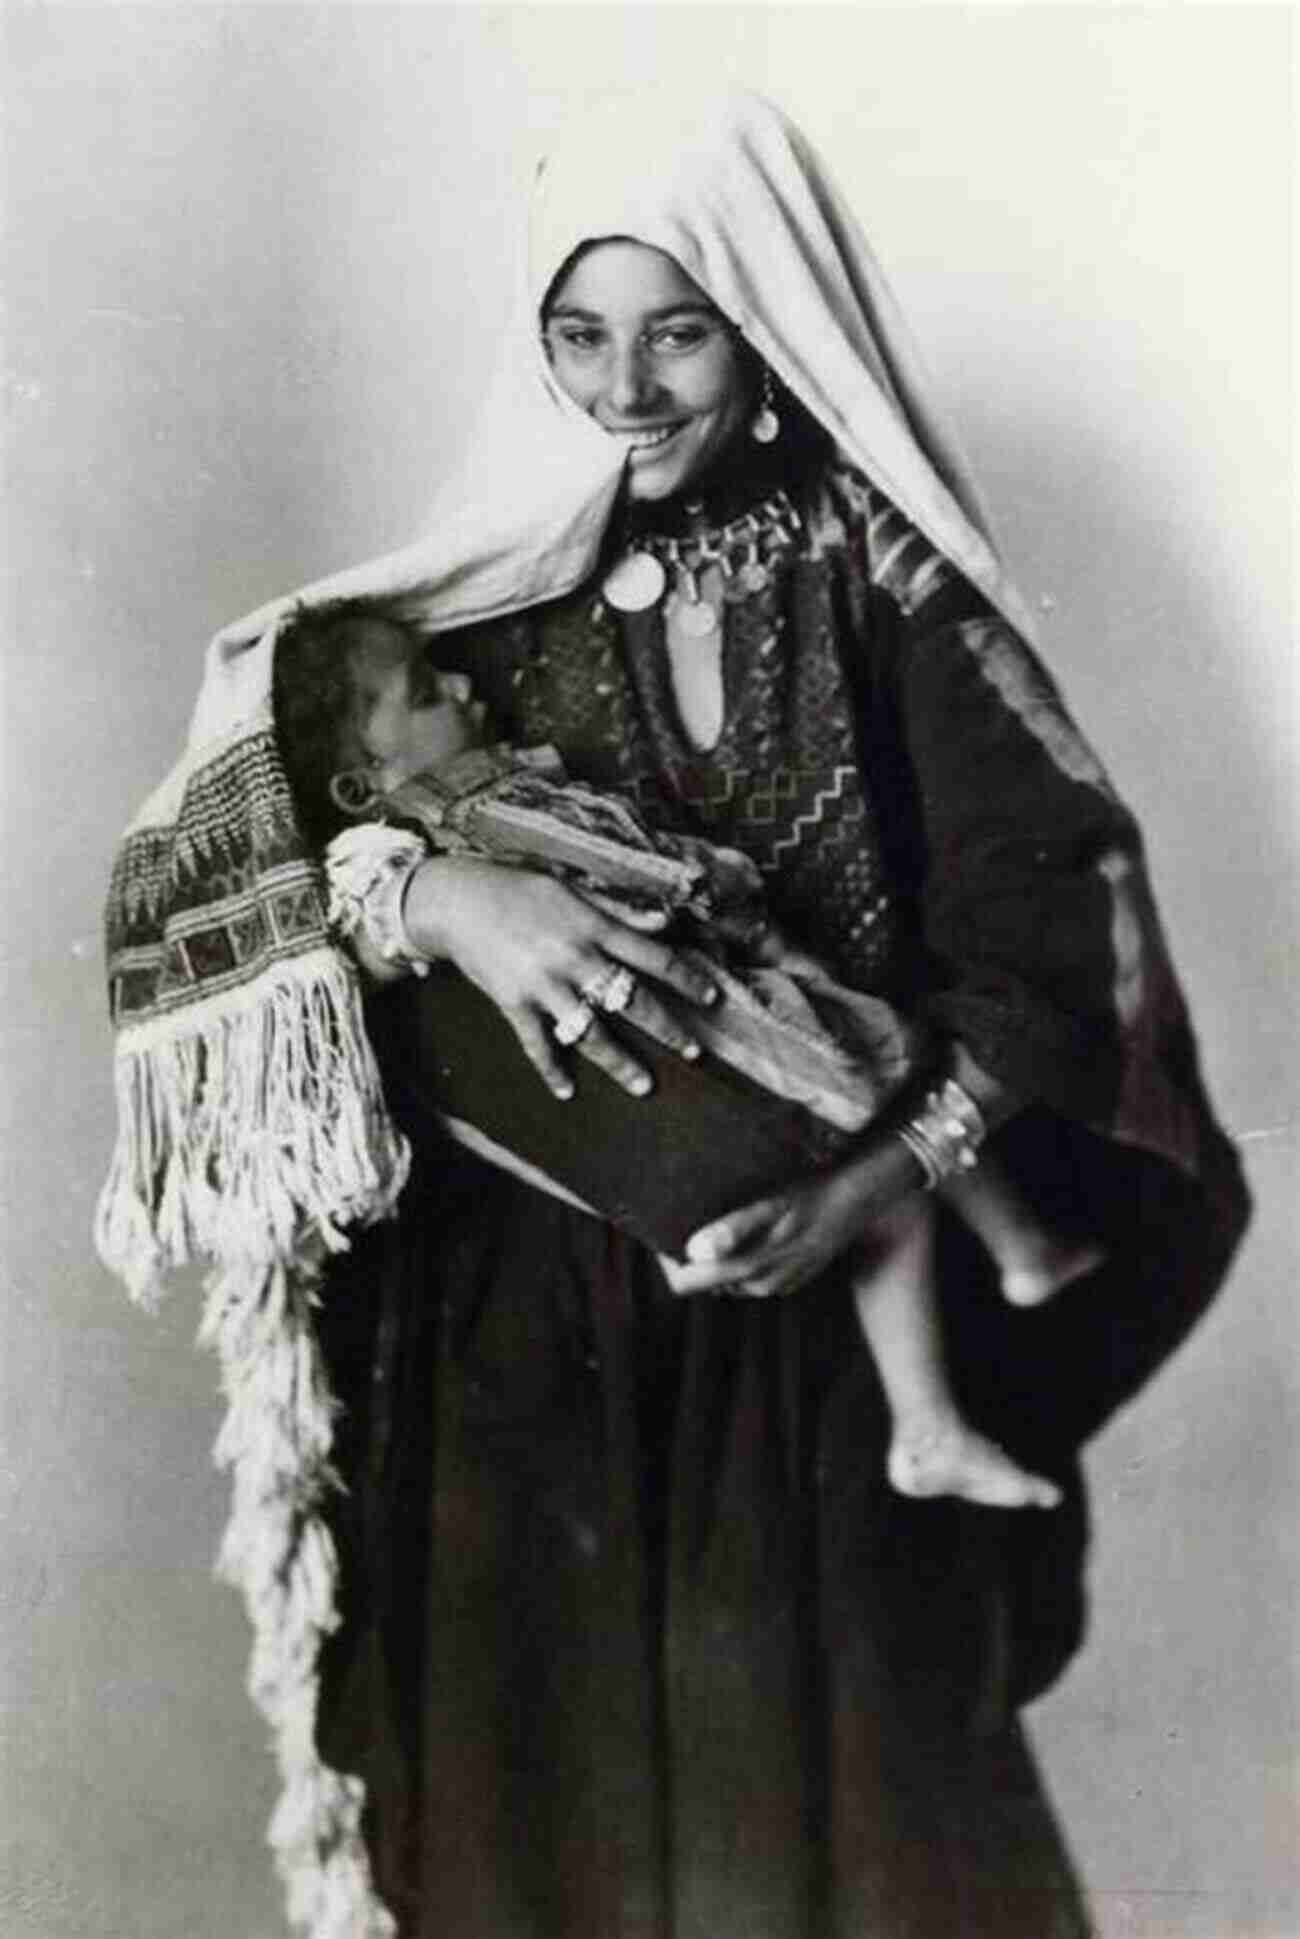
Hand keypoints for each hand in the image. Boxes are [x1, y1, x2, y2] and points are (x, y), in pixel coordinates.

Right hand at [402, 857, 717, 1099]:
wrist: (458, 902)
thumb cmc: (520, 891)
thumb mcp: (574, 891)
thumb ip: (620, 912)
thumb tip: (664, 922)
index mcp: (593, 926)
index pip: (653, 956)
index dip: (687, 978)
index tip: (712, 998)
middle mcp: (574, 957)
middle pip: (630, 1000)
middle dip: (666, 1029)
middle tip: (694, 1054)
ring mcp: (543, 984)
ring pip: (590, 1031)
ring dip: (620, 1062)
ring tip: (644, 1086)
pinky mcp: (513, 1003)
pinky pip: (537, 1044)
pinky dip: (551, 1069)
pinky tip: (567, 1091)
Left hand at [662, 1135, 923, 1298]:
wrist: (857, 1201)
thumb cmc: (811, 1195)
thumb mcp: (770, 1206)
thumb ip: (732, 1230)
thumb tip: (693, 1251)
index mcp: (749, 1269)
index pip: (686, 1283)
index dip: (665, 1261)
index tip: (657, 1229)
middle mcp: (759, 1286)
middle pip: (703, 1282)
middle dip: (687, 1256)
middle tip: (679, 1217)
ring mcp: (775, 1286)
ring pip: (725, 1278)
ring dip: (714, 1256)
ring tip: (709, 1218)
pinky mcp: (787, 1280)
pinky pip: (748, 1274)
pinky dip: (738, 1256)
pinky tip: (745, 1228)